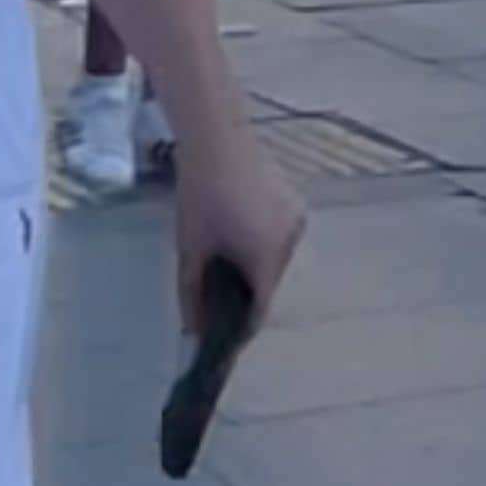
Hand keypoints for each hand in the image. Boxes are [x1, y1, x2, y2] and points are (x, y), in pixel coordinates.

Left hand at [162, 119, 308, 341]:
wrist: (217, 141)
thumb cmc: (200, 198)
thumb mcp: (190, 252)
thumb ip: (193, 297)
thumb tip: (195, 331)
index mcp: (268, 255)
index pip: (260, 309)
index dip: (239, 331)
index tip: (218, 343)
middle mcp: (291, 239)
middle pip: (268, 284)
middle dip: (242, 297)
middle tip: (211, 304)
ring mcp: (295, 219)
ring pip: (273, 261)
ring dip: (251, 270)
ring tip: (219, 267)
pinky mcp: (292, 203)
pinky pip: (277, 239)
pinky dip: (258, 247)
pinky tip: (233, 239)